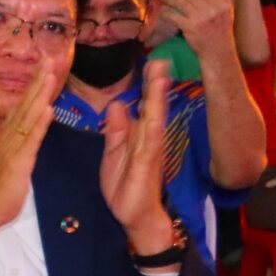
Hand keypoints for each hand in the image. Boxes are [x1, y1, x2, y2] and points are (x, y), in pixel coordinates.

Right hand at [0, 64, 57, 247]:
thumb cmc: (1, 189)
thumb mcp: (12, 159)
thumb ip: (19, 140)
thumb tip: (24, 123)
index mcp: (10, 136)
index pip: (24, 104)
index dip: (35, 83)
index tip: (45, 63)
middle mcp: (10, 137)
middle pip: (25, 103)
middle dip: (39, 80)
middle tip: (50, 57)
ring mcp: (13, 149)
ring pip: (28, 116)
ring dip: (39, 94)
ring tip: (50, 74)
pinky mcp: (17, 163)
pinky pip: (30, 141)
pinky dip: (39, 124)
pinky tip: (47, 109)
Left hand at [100, 59, 174, 251]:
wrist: (135, 215)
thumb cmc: (125, 185)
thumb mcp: (114, 152)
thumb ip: (117, 129)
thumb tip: (119, 104)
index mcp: (139, 135)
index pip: (144, 105)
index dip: (147, 85)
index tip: (152, 62)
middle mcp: (149, 140)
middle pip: (153, 107)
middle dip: (157, 84)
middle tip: (161, 60)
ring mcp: (150, 151)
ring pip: (155, 119)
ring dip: (157, 98)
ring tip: (161, 77)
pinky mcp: (146, 165)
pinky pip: (149, 144)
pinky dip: (152, 128)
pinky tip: (154, 114)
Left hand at [151, 0, 231, 58]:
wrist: (218, 49)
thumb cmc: (222, 27)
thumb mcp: (228, 7)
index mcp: (221, 1)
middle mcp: (210, 8)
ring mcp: (199, 18)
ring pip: (179, 3)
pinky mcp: (189, 28)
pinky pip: (173, 17)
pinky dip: (166, 13)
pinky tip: (161, 10)